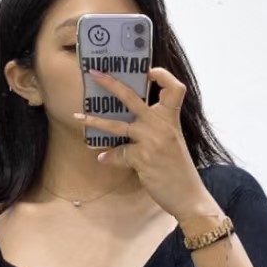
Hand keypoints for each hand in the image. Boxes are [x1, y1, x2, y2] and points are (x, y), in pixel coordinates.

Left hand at [73, 67, 216, 222]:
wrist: (188, 195)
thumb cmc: (179, 169)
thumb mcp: (173, 141)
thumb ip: (157, 128)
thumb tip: (129, 122)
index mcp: (171, 118)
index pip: (174, 88)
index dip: (162, 75)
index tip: (148, 71)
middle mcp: (161, 125)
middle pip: (133, 97)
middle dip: (111, 83)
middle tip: (95, 73)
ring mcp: (151, 141)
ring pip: (117, 125)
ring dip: (95, 121)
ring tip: (78, 117)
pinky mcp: (142, 159)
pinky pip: (118, 154)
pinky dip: (110, 157)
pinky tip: (103, 158)